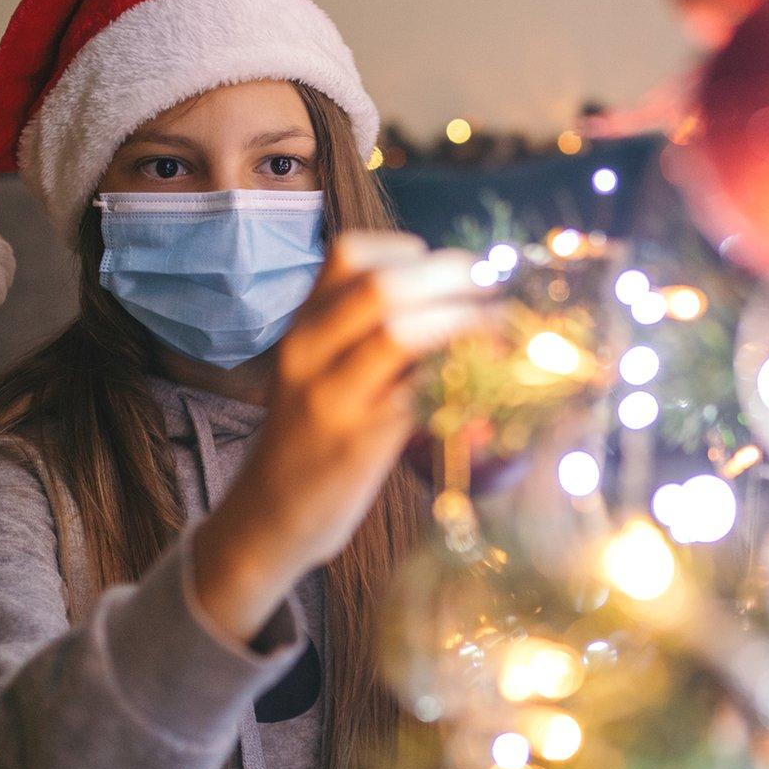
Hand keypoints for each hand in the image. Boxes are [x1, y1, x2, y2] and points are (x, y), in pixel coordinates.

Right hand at [190, 232, 486, 643]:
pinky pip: (418, 394)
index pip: (349, 253)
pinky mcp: (358, 443)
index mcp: (302, 325)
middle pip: (382, 285)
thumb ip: (369, 333)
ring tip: (499, 328)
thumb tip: (458, 299)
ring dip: (463, 322)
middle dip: (452, 277)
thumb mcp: (323, 371)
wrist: (269, 518)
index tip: (454, 268)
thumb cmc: (312, 438)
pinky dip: (461, 379)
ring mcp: (331, 397)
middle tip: (494, 287)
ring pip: (400, 333)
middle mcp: (308, 352)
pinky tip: (486, 382)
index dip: (411, 250)